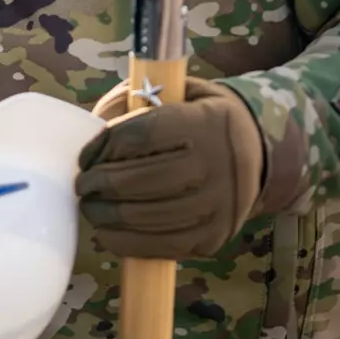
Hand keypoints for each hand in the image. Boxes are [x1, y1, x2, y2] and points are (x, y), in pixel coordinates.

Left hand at [76, 76, 264, 259]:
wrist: (257, 156)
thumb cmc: (202, 120)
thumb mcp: (180, 92)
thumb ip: (138, 99)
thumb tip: (95, 124)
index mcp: (205, 123)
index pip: (140, 135)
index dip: (104, 146)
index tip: (86, 155)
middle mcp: (215, 166)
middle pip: (139, 180)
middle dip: (99, 184)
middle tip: (82, 184)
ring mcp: (216, 207)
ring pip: (145, 216)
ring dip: (106, 214)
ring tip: (89, 206)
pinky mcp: (213, 238)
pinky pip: (160, 246)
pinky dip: (125, 242)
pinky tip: (106, 232)